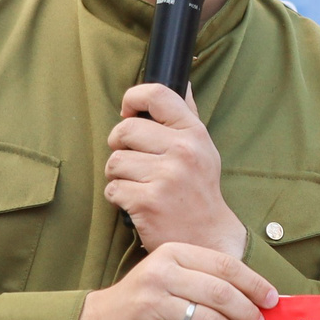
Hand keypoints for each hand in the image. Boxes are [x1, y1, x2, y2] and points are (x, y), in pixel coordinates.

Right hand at [72, 243, 276, 319]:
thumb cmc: (143, 300)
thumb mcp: (169, 275)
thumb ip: (205, 279)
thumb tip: (256, 297)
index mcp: (171, 254)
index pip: (224, 265)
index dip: (254, 284)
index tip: (272, 299)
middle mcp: (161, 276)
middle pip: (221, 294)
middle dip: (248, 313)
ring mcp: (153, 307)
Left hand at [106, 83, 245, 257]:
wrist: (207, 239)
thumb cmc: (199, 191)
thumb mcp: (203, 149)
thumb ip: (188, 114)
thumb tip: (182, 80)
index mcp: (194, 133)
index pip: (157, 95)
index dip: (132, 98)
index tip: (128, 112)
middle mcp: (183, 151)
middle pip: (125, 130)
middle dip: (119, 146)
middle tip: (132, 161)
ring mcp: (166, 176)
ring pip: (115, 161)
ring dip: (118, 175)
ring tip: (137, 185)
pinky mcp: (148, 202)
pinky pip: (113, 188)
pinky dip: (118, 197)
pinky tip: (136, 203)